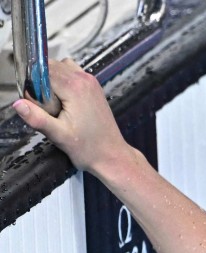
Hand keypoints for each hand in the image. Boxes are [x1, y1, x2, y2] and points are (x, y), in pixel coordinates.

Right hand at [11, 58, 129, 173]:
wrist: (110, 155)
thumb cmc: (89, 148)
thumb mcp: (58, 135)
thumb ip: (37, 118)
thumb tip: (19, 104)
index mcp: (75, 88)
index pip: (42, 71)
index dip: (34, 85)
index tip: (38, 103)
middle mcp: (84, 80)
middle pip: (50, 66)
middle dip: (42, 82)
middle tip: (47, 106)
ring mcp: (90, 82)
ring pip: (60, 67)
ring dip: (51, 81)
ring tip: (55, 104)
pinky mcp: (93, 87)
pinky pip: (71, 74)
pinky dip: (63, 82)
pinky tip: (64, 102)